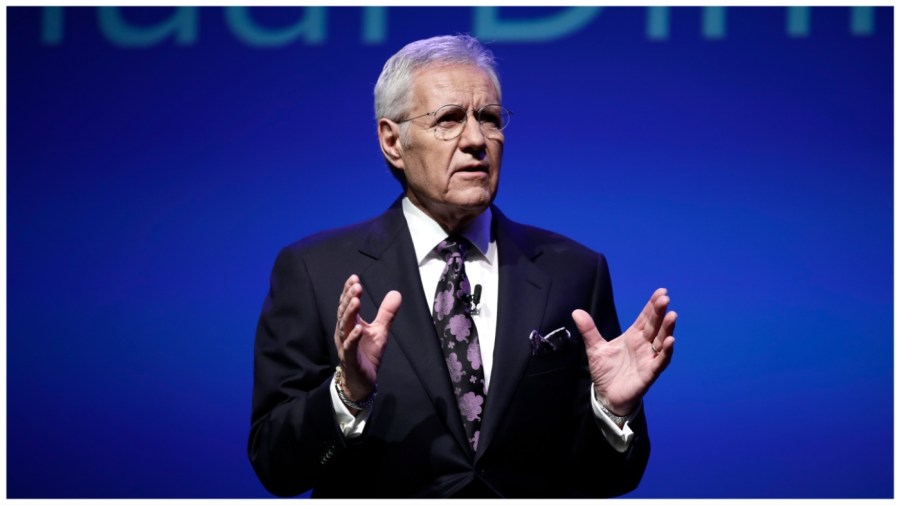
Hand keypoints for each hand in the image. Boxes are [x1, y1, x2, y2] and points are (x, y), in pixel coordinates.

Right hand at [334, 274, 401, 407]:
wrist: (362, 380)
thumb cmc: (367, 353)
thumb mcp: (380, 331)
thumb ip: (386, 313)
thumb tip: (396, 293)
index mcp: (350, 324)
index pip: (347, 304)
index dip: (349, 291)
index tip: (354, 278)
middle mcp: (344, 332)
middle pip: (344, 312)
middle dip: (349, 298)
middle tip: (356, 285)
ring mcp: (345, 345)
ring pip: (345, 327)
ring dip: (350, 314)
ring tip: (356, 300)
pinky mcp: (350, 359)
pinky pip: (350, 347)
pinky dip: (353, 338)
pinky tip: (359, 329)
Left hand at [572, 288, 675, 415]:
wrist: (606, 396)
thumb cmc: (606, 371)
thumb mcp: (595, 348)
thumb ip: (589, 330)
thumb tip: (576, 311)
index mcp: (633, 336)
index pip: (645, 318)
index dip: (652, 305)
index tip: (661, 291)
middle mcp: (643, 345)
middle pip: (654, 326)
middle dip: (660, 312)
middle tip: (665, 298)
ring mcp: (648, 358)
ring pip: (661, 341)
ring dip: (667, 329)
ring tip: (672, 315)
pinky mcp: (649, 373)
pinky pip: (660, 362)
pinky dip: (666, 352)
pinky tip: (671, 341)